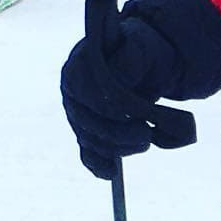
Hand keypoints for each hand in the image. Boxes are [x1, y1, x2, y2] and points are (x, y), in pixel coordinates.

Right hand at [61, 14, 195, 179]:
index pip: (87, 96)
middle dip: (120, 133)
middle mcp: (72, 91)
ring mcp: (78, 113)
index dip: (112, 111)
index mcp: (78, 67)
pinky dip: (99, 165)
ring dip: (120, 147)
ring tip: (146, 140)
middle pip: (88, 122)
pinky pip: (88, 154)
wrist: (148, 61)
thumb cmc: (143, 51)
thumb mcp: (141, 46)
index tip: (139, 116)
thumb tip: (116, 80)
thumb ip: (128, 60)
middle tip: (147, 133)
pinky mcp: (88, 131)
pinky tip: (111, 173)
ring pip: (91, 141)